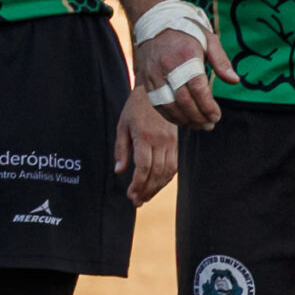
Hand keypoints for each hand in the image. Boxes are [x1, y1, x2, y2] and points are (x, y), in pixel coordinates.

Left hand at [111, 89, 177, 205]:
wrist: (158, 92)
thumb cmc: (135, 109)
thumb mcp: (122, 126)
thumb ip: (121, 149)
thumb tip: (119, 171)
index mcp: (144, 137)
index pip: (143, 167)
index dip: (138, 184)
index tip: (130, 195)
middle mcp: (160, 141)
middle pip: (156, 173)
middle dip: (146, 190)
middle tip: (136, 202)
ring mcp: (170, 143)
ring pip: (167, 172)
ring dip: (157, 188)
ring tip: (145, 197)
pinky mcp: (176, 143)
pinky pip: (173, 165)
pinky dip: (166, 179)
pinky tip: (156, 185)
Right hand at [133, 25, 239, 130]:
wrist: (156, 22)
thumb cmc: (187, 32)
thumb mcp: (209, 40)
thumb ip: (221, 61)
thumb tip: (235, 81)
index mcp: (186, 56)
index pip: (198, 88)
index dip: (208, 106)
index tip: (217, 116)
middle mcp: (167, 67)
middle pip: (183, 100)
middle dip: (198, 117)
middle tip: (210, 125)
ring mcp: (154, 75)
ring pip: (168, 106)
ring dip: (184, 120)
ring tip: (198, 126)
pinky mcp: (146, 80)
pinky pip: (157, 104)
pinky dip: (170, 116)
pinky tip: (182, 120)